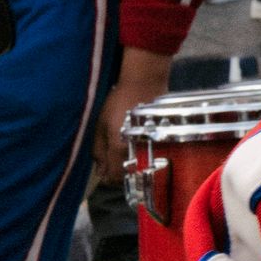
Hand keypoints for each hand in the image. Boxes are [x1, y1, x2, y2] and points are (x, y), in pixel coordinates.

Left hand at [96, 47, 173, 184]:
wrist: (145, 83)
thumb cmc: (118, 102)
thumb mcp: (101, 125)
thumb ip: (98, 149)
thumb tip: (99, 169)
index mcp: (118, 149)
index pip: (111, 177)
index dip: (105, 176)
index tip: (103, 169)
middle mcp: (136, 152)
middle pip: (126, 176)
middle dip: (117, 173)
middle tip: (113, 162)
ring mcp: (151, 147)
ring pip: (139, 169)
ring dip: (130, 167)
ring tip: (125, 155)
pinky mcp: (161, 141)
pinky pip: (150, 158)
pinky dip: (142, 158)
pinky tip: (138, 149)